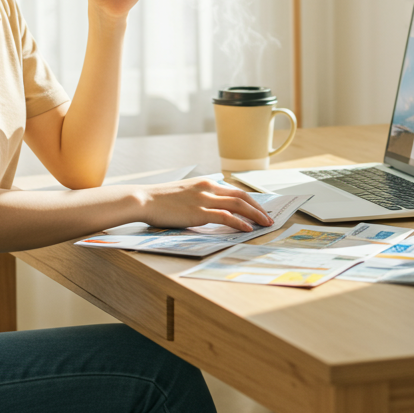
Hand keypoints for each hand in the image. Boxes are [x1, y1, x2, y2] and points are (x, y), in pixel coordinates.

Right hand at [131, 178, 273, 231]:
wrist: (144, 199)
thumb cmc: (160, 200)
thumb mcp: (184, 193)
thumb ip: (200, 197)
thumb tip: (211, 209)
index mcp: (206, 182)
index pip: (235, 190)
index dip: (251, 201)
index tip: (260, 210)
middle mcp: (208, 188)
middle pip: (242, 196)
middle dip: (259, 208)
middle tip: (269, 219)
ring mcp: (204, 199)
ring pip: (238, 205)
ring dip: (255, 215)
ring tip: (265, 224)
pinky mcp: (199, 212)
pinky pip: (225, 216)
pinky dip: (239, 222)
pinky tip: (248, 229)